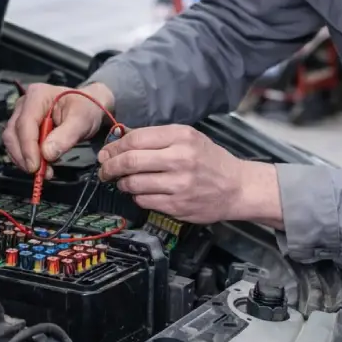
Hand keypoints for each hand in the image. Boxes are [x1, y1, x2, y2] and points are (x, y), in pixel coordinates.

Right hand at [3, 82, 115, 175]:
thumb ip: (65, 136)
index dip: (28, 147)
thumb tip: (47, 154)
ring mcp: (21, 115)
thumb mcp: (82, 121)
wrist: (88, 108)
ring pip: (12, 141)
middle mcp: (24, 104)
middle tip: (39, 172)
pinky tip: (42, 166)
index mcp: (37, 95)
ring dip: (24, 160)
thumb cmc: (85, 109)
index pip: (25, 123)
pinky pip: (18, 146)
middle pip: (13, 133)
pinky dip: (27, 158)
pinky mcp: (23, 128)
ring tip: (44, 171)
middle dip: (24, 156)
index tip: (35, 166)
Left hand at [97, 124, 283, 226]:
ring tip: (123, 181)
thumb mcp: (189, 138)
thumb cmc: (211, 161)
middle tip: (104, 169)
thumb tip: (121, 138)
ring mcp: (179, 184)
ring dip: (122, 183)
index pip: (136, 138)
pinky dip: (137, 196)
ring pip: (134, 183)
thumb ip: (157, 137)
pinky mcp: (177, 205)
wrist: (237, 187)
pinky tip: (141, 192)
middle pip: (130, 161)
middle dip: (110, 166)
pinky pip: (144, 201)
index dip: (114, 147)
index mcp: (181, 137)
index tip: (106, 152)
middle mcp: (180, 158)